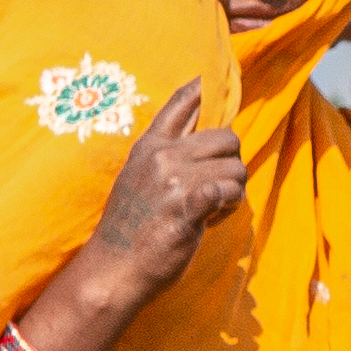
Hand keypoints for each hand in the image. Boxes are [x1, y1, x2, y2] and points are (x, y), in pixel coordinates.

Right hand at [85, 81, 246, 297]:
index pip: (178, 106)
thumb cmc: (130, 226)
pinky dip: (229, 207)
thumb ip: (165, 146)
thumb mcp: (138, 176)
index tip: (202, 81)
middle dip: (231, 164)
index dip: (196, 92)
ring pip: (237, 169)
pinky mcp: (187, 207)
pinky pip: (229, 191)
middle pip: (227, 139)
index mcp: (148, 147)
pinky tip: (212, 219)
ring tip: (210, 210)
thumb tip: (192, 101)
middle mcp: (161, 157)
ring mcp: (173, 181)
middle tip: (215, 190)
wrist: (113, 269)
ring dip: (233, 192)